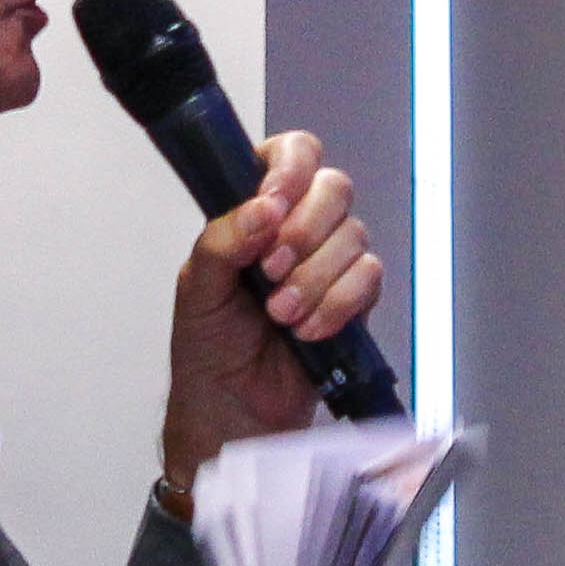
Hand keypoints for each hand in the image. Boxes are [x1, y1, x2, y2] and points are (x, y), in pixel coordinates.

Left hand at [160, 133, 384, 492]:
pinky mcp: (353, 299)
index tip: (272, 205)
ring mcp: (328, 261)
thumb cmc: (207, 349)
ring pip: (353, 236)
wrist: (232, 411)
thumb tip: (261, 210)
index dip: (290, 171)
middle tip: (270, 271)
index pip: (291, 154)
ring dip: (315, 278)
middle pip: (333, 188)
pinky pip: (369, 278)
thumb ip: (222, 240)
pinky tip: (308, 330)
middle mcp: (296, 227)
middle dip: (304, 232)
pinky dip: (338, 304)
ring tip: (280, 315)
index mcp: (254, 210)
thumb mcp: (196, 288)